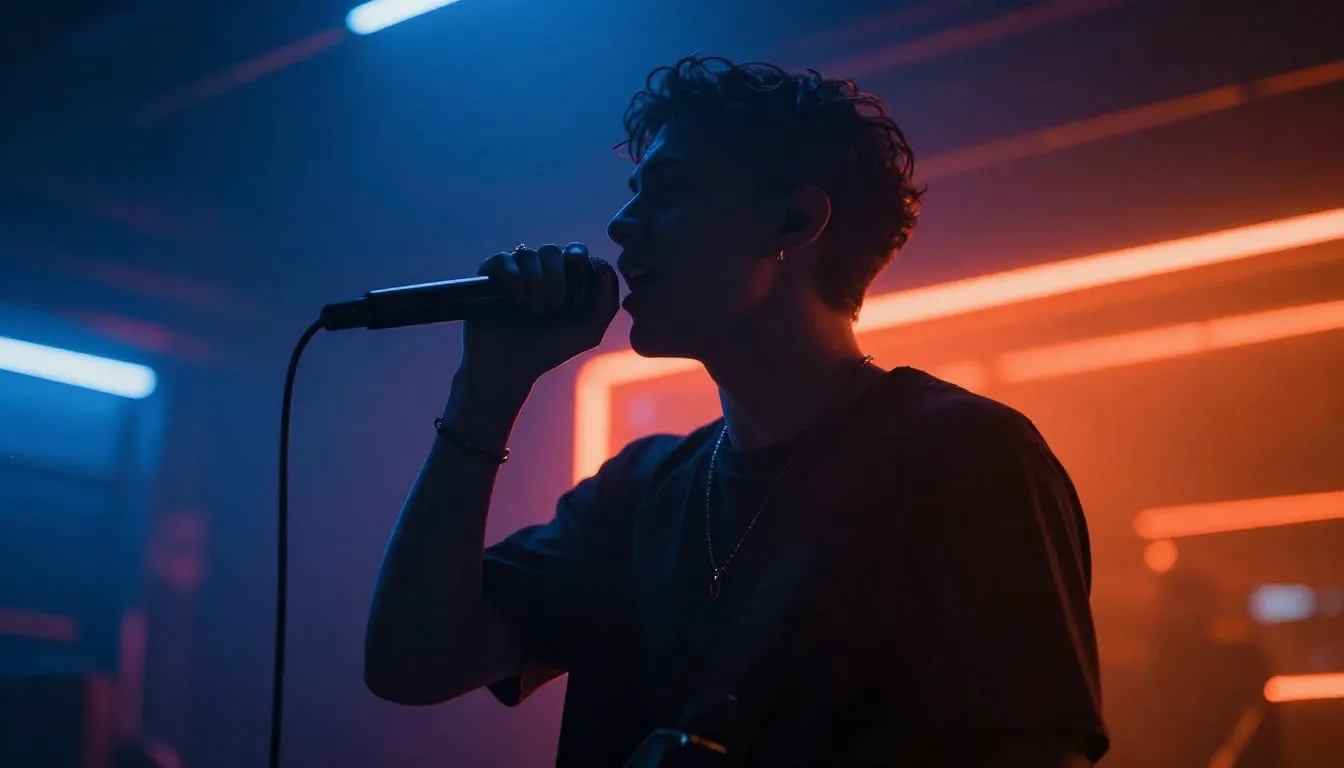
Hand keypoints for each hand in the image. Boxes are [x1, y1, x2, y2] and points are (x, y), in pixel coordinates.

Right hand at [460, 242, 618, 388]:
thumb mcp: (587, 334)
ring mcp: (513, 274)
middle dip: (556, 276)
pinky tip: (517, 298)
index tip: (578, 267)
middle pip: (551, 251)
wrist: (510, 367)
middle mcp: (538, 273)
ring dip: (536, 280)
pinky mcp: (489, 279)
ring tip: (534, 309)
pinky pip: (502, 259)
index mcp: (563, 281)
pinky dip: (513, 275)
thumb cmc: (549, 351)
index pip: (573, 251)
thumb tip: (606, 274)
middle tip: (553, 306)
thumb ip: (605, 308)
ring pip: (527, 254)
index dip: (577, 255)